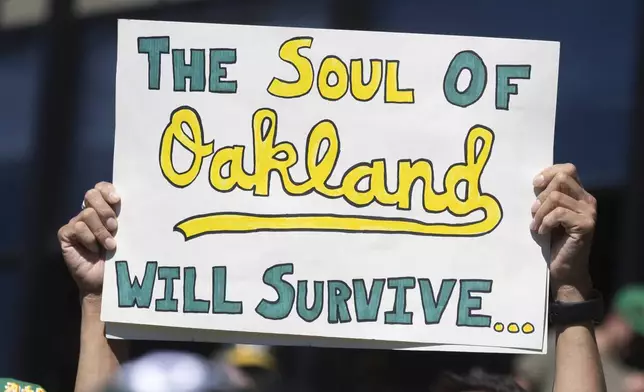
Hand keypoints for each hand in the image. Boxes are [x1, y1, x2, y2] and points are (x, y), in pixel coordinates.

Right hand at [58, 182, 119, 297]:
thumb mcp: (125, 234)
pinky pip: (77, 228)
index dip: (107, 190)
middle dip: (106, 210)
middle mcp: (89, 212)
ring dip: (101, 231)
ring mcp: (76, 223)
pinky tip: (95, 250)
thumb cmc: (119, 256)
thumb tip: (134, 203)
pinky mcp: (66, 234)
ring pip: (87, 214)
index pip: (101, 188)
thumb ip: (125, 218)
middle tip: (115, 227)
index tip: (117, 200)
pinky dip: (89, 239)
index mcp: (104, 208)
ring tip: (110, 245)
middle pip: (91, 195)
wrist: (105, 280)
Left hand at [531, 164, 596, 297]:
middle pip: (561, 179)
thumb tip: (536, 181)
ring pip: (555, 197)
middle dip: (541, 196)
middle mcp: (587, 200)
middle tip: (533, 213)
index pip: (568, 169)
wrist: (565, 268)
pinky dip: (545, 222)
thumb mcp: (548, 213)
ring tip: (536, 226)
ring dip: (539, 212)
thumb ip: (547, 197)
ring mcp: (589, 212)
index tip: (535, 185)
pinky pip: (557, 214)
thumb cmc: (554, 241)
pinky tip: (542, 232)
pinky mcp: (585, 225)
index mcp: (579, 194)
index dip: (549, 173)